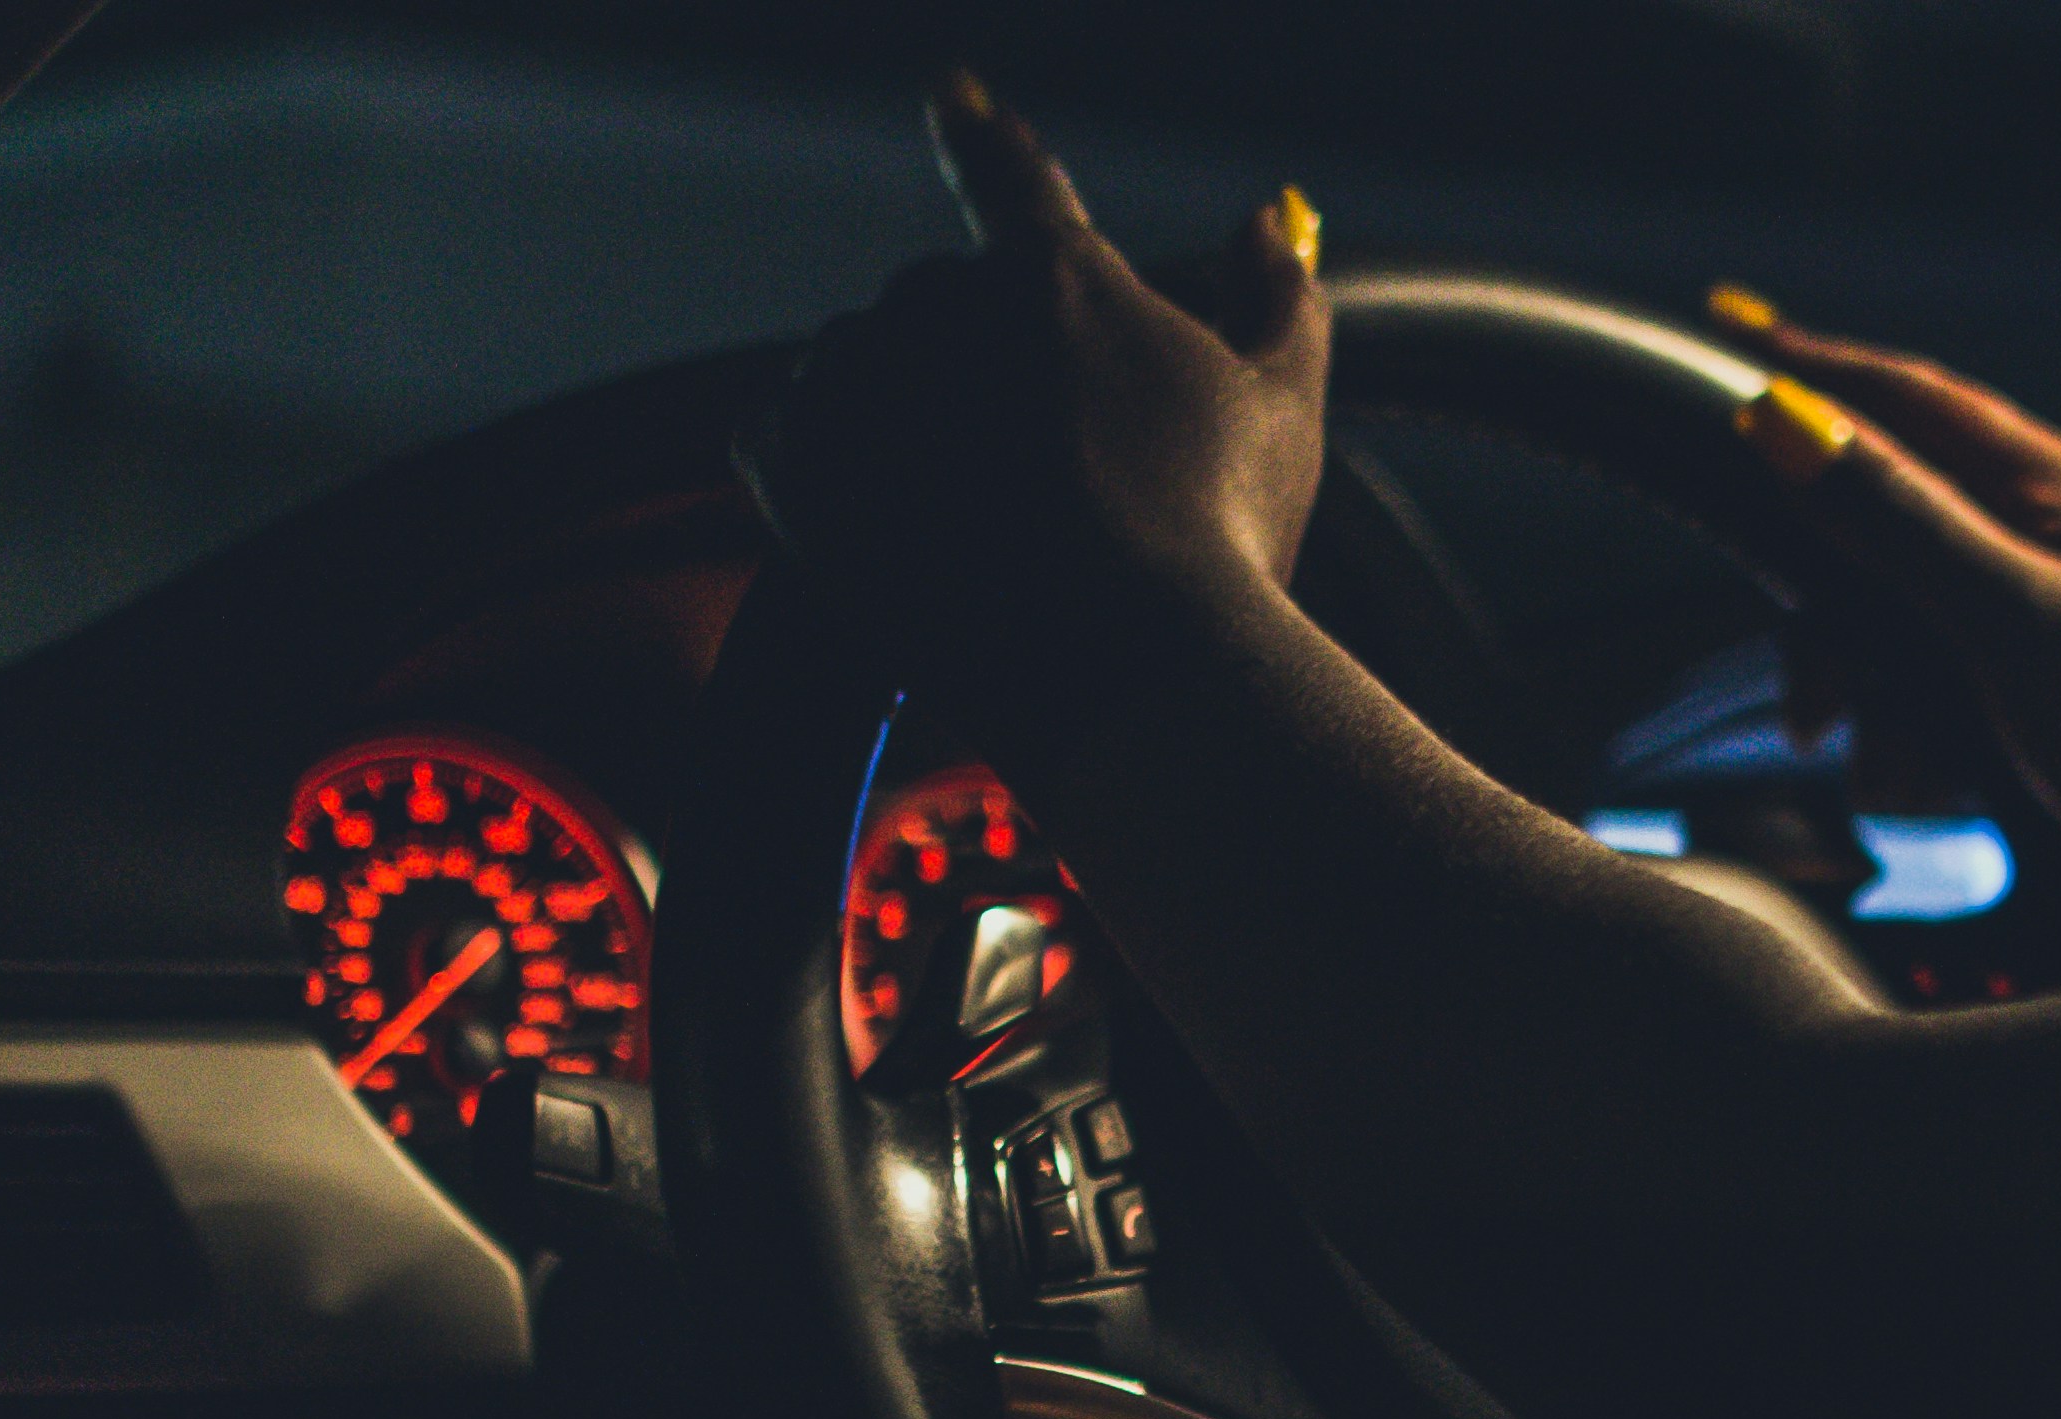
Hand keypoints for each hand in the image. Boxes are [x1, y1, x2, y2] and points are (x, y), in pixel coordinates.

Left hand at [756, 76, 1329, 715]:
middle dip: (978, 370)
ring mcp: (863, 387)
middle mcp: (943, 307)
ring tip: (974, 516)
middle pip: (942, 305)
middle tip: (1041, 475)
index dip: (979, 134)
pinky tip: (888, 518)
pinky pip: (778, 429)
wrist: (1131, 683)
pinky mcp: (795, 472)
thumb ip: (1278, 296)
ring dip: (898, 415)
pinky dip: (818, 461)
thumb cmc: (1220, 550)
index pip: (1007, 176)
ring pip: (860, 365)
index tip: (950, 94)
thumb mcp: (1282, 410)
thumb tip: (1266, 223)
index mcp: (1054, 275)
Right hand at [1710, 291, 2060, 930]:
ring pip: (1914, 624)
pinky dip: (1928, 740)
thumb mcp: (2007, 616)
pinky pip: (1956, 689)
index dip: (1814, 368)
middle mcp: (2059, 530)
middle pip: (1893, 530)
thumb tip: (1786, 423)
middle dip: (1839, 628)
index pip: (1910, 399)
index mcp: (2056, 486)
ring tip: (1902, 779)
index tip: (1734, 329)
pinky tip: (1942, 792)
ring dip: (1885, 706)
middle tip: (1817, 714)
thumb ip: (1897, 520)